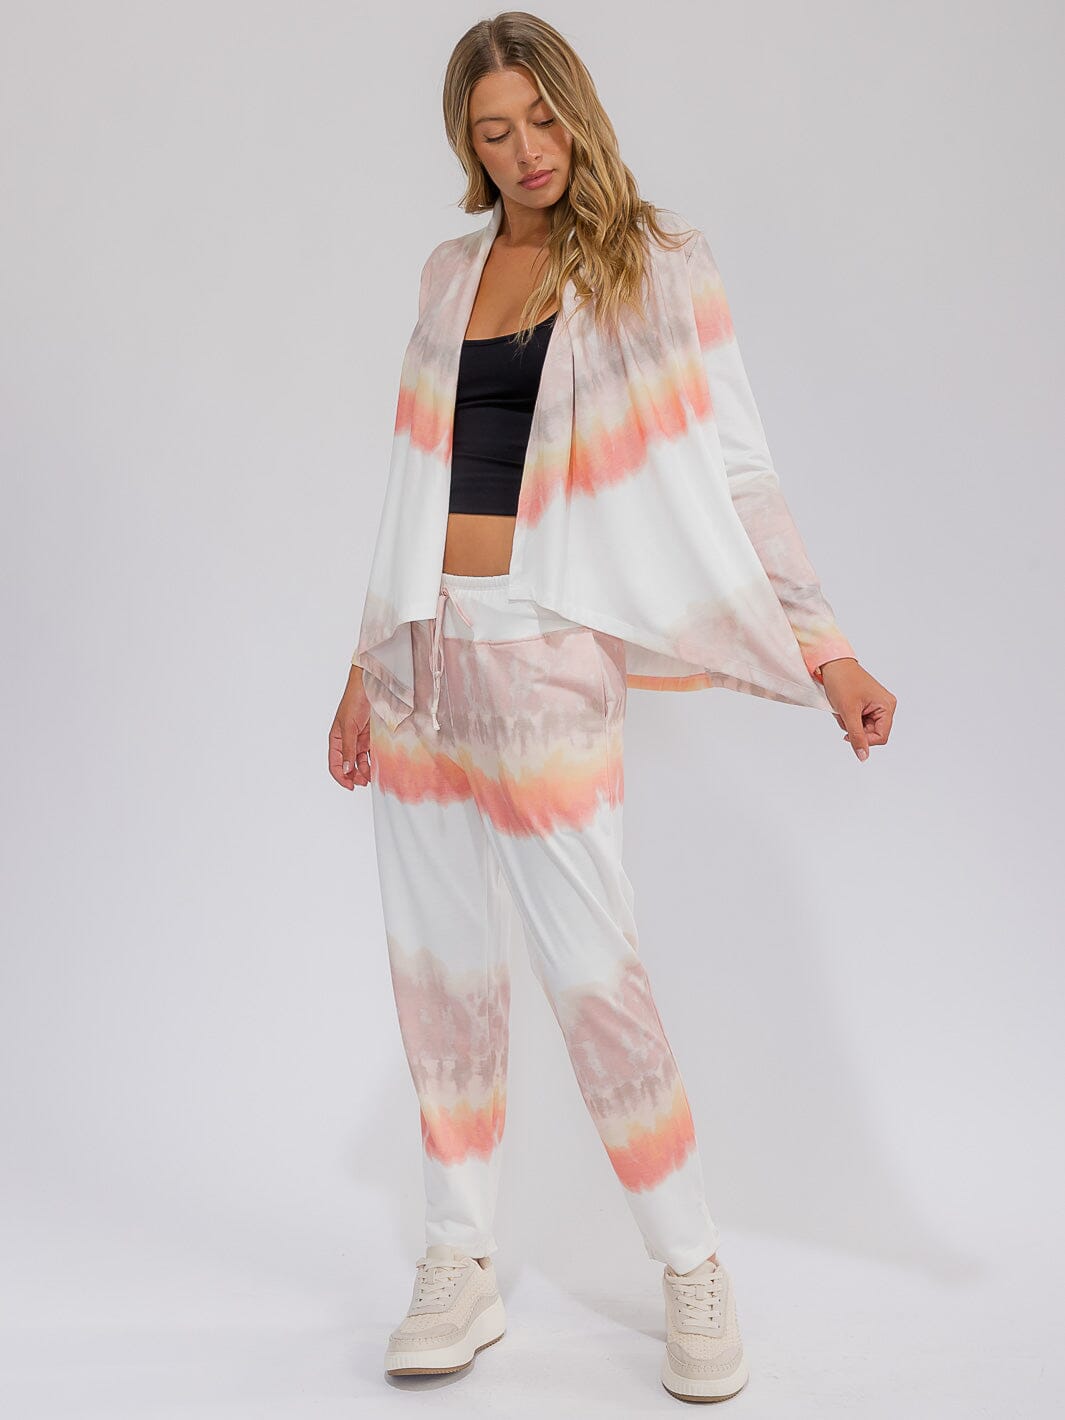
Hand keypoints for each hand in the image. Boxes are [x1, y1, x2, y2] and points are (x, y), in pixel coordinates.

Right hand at [329, 666, 372, 788]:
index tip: (351, 786)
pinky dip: (374, 762)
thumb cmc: (355, 701)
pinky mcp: (371, 738)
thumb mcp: (349, 727)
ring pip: (360, 762)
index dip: (341, 777)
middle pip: (348, 766)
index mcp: (336, 739)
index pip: (335, 764)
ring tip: (373, 777)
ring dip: (365, 771)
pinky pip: (371, 754)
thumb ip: (349, 749)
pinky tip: (378, 767)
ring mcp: (359, 740)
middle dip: (355, 776)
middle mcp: (347, 742)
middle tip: (365, 782)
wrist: (372, 687)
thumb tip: (347, 770)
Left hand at [817, 658, 895, 761]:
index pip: (881, 736)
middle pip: (872, 733)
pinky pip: (858, 720)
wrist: (832, 664)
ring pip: (863, 728)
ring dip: (849, 723)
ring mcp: (876, 705)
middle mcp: (885, 706)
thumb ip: (857, 736)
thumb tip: (864, 757)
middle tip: (843, 715)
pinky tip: (842, 707)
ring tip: (842, 708)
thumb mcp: (848, 712)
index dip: (865, 740)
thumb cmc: (842, 682)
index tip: (847, 734)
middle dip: (855, 728)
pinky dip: (848, 718)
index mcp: (887, 706)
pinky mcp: (867, 704)